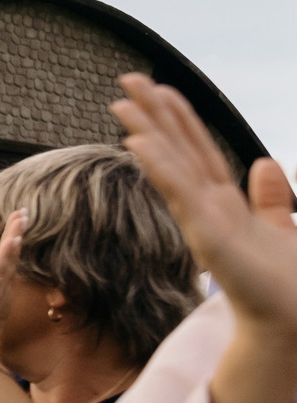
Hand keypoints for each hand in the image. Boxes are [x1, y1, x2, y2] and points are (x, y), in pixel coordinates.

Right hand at [115, 74, 296, 336]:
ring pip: (170, 166)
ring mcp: (203, 220)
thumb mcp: (285, 229)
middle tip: (128, 79)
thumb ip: (272, 198)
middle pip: (177, 150)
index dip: (180, 118)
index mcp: (226, 204)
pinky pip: (179, 192)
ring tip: (123, 103)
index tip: (161, 88)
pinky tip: (139, 143)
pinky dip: (159, 166)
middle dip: (154, 113)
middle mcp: (208, 208)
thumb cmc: (287, 286)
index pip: (198, 151)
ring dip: (146, 132)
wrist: (290, 323)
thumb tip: (266, 162)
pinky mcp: (206, 234)